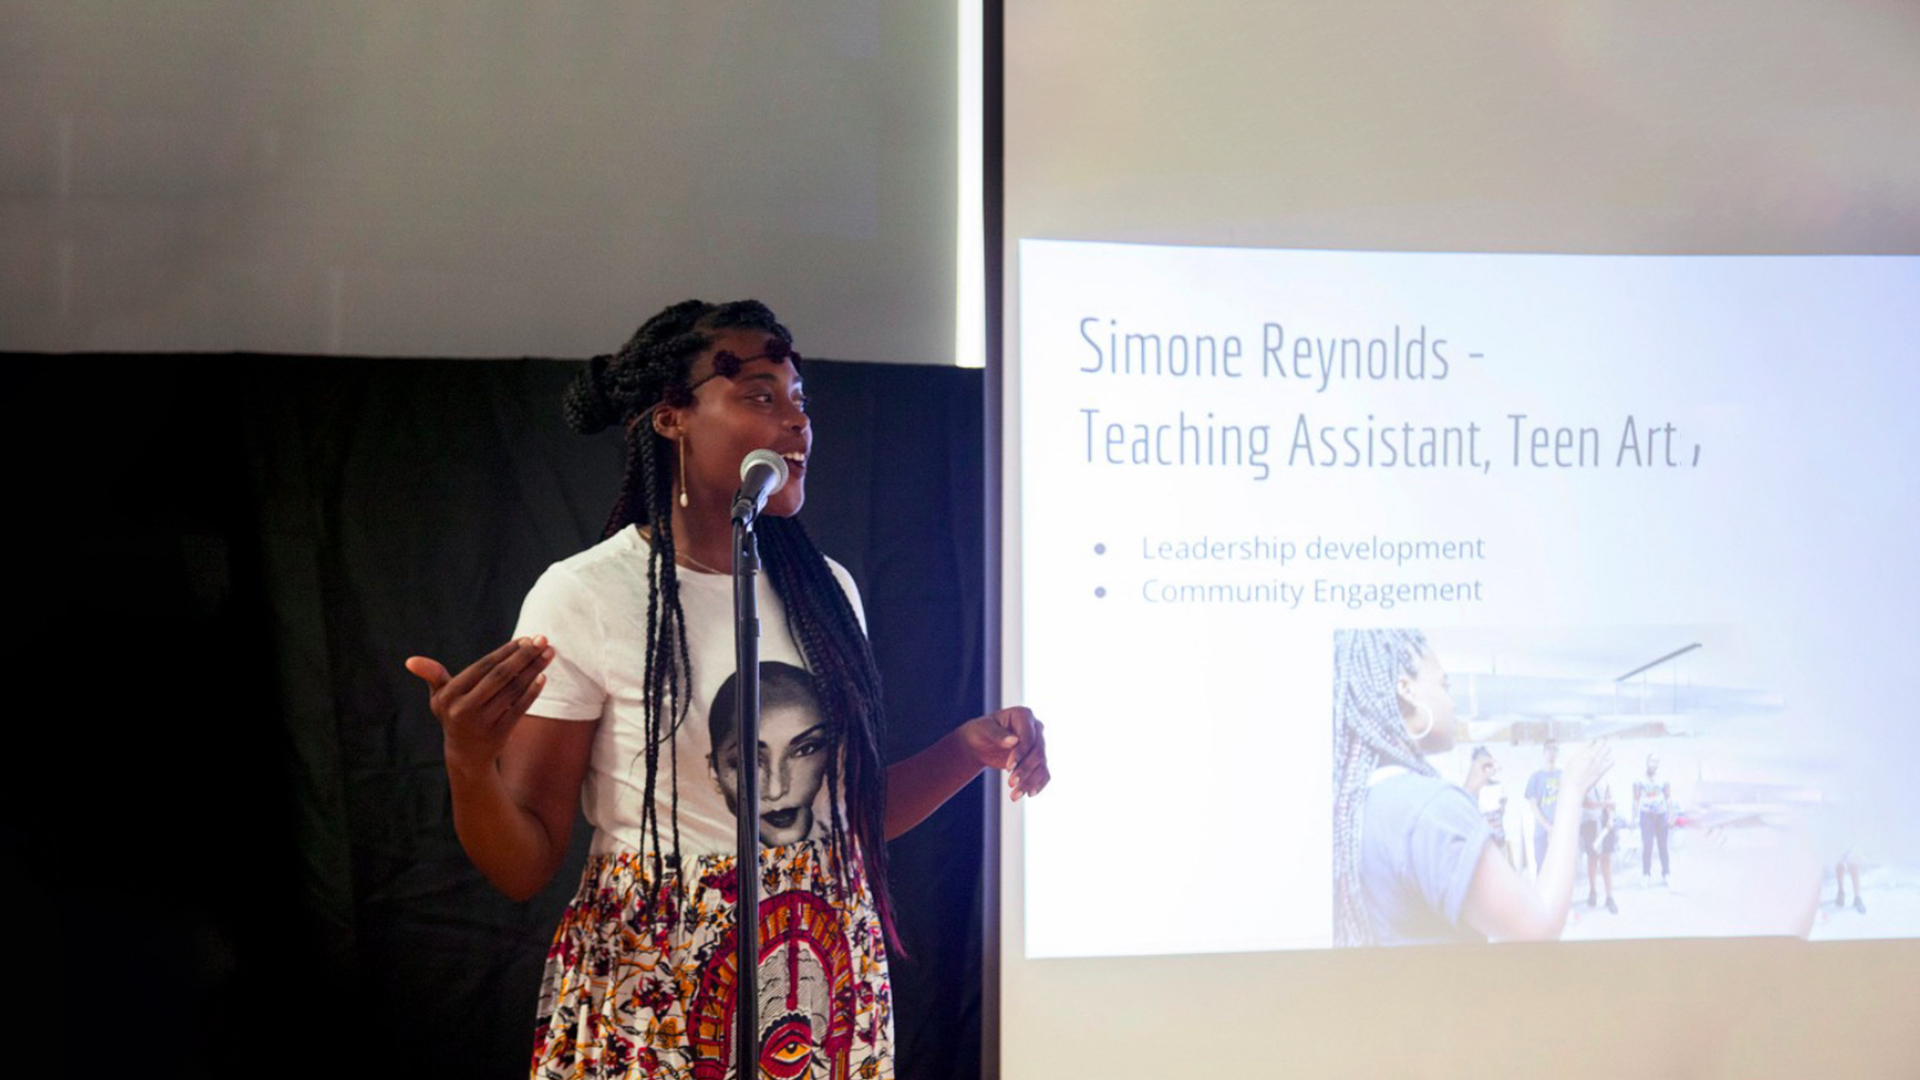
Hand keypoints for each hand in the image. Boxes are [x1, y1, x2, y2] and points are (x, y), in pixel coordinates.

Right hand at [405, 637, 555, 767]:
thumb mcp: (439, 698)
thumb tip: (411, 660)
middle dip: (525, 656)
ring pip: (513, 690)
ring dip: (534, 670)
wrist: (465, 755)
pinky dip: (532, 692)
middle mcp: (464, 709)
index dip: (506, 651)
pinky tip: (542, 677)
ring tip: (548, 654)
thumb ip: (433, 675)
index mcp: (450, 695)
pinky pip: (519, 708)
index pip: (483, 667)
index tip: (525, 639)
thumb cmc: (454, 715)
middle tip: (543, 641)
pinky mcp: (499, 733)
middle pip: (501, 676)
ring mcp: (483, 722)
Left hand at [958, 706, 1049, 800]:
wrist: (980, 743)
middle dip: (1025, 770)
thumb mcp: (984, 730)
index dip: (1021, 753)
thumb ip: (998, 735)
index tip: (1008, 768)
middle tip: (1010, 784)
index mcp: (1024, 715)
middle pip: (1037, 752)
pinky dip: (1038, 784)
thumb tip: (1014, 741)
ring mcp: (1038, 744)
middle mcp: (1035, 729)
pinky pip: (1043, 773)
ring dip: (1029, 781)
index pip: (1028, 737)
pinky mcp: (1037, 759)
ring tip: (1014, 796)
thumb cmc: (980, 732)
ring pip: (1041, 765)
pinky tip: (1029, 794)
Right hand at [1562, 739, 1613, 796]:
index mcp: (1581, 752)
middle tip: (1601, 742)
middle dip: (1601, 742)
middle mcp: (1590, 755)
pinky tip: (1610, 759)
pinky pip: (1610, 762)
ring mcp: (1597, 763)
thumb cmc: (1568, 775)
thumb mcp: (1570, 761)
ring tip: (1605, 749)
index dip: (1592, 740)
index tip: (1593, 741)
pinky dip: (1610, 760)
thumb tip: (1584, 750)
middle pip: (1600, 743)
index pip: (1590, 741)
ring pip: (1606, 750)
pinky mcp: (1601, 770)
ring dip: (1606, 749)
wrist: (1573, 788)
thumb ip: (1578, 754)